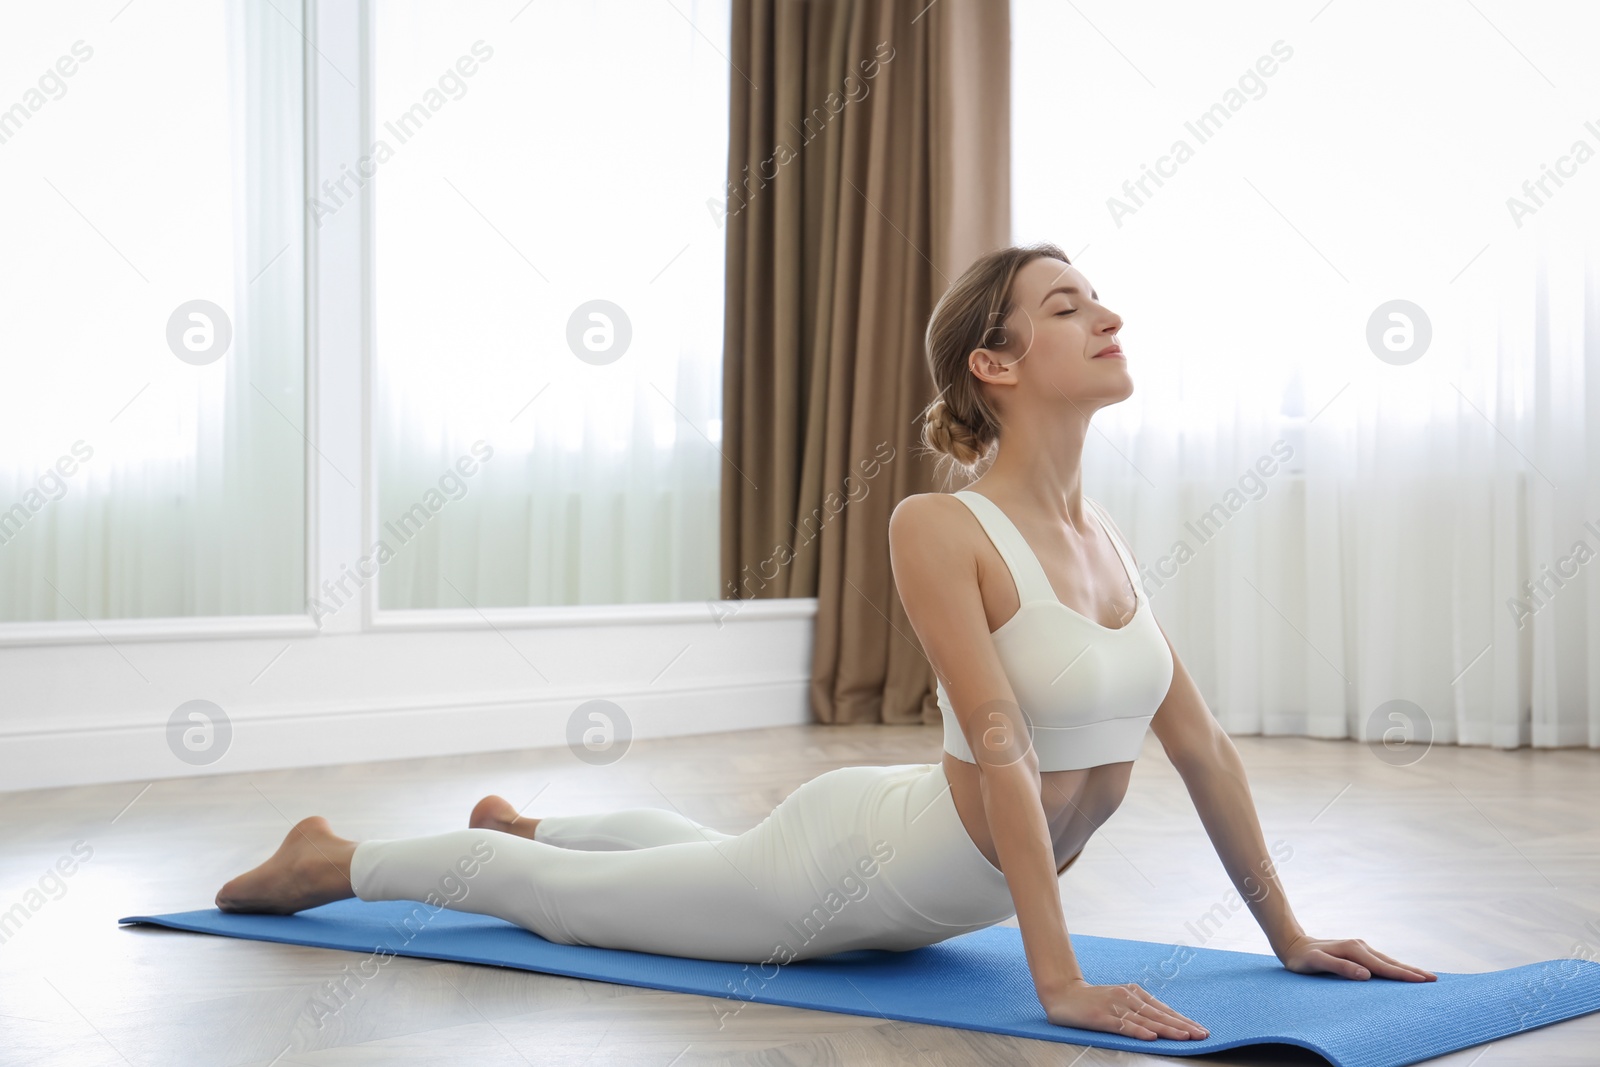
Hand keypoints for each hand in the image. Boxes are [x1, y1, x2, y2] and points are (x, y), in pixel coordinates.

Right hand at [1041, 979, 1208, 1040]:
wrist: (1062, 994)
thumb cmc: (1094, 1000)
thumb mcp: (1120, 1000)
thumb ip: (1139, 1010)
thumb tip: (1165, 1022)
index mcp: (1134, 993)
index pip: (1164, 1010)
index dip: (1183, 1020)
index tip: (1201, 1030)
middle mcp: (1128, 998)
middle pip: (1160, 1015)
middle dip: (1183, 1026)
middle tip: (1201, 1035)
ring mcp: (1115, 1007)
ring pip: (1146, 1021)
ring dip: (1167, 1030)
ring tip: (1185, 1037)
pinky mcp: (1102, 1018)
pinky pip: (1123, 1026)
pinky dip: (1138, 1031)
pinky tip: (1151, 1037)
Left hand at [1276, 934, 1436, 981]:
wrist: (1292, 944)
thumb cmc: (1302, 958)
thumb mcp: (1317, 963)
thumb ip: (1340, 967)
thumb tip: (1366, 975)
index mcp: (1354, 950)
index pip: (1383, 967)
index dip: (1403, 975)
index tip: (1422, 980)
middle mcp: (1359, 946)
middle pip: (1390, 962)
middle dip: (1412, 971)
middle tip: (1434, 979)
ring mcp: (1359, 948)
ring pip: (1387, 960)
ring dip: (1405, 968)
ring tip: (1424, 976)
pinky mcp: (1357, 951)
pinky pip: (1380, 961)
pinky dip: (1394, 966)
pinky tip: (1400, 971)